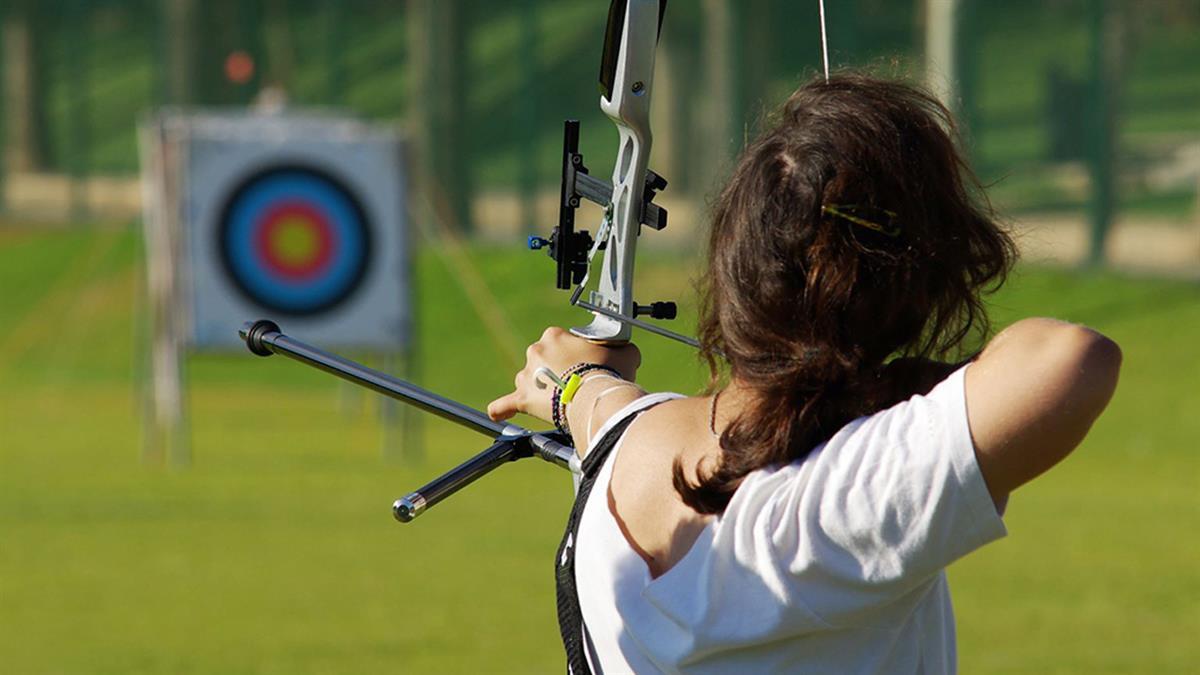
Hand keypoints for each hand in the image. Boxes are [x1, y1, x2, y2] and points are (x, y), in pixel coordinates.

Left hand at [487, 327, 640, 423]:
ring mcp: (527, 376)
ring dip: (539, 389)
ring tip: (557, 401)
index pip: (560, 342)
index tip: (584, 366)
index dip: (573, 356)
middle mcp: (536, 350)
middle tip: (576, 384)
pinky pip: (505, 404)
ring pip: (529, 381)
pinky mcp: (523, 399)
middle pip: (543, 360)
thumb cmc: (609, 372)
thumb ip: (621, 348)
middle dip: (556, 372)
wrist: (595, 396)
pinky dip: (502, 408)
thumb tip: (626, 352)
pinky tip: (499, 412)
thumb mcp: (624, 352)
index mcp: (555, 335)